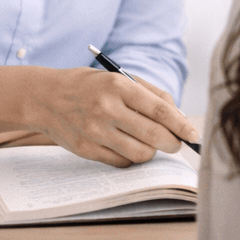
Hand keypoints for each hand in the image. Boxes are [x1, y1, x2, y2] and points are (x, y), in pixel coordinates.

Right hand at [26, 68, 200, 167]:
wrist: (44, 98)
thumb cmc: (90, 86)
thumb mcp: (119, 78)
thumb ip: (151, 94)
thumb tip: (179, 117)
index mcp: (118, 87)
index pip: (159, 111)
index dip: (181, 125)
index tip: (194, 135)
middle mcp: (107, 109)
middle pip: (154, 136)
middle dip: (172, 143)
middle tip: (176, 143)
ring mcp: (95, 132)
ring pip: (140, 153)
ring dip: (152, 151)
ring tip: (149, 142)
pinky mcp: (86, 150)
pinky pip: (122, 162)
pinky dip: (132, 157)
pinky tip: (128, 145)